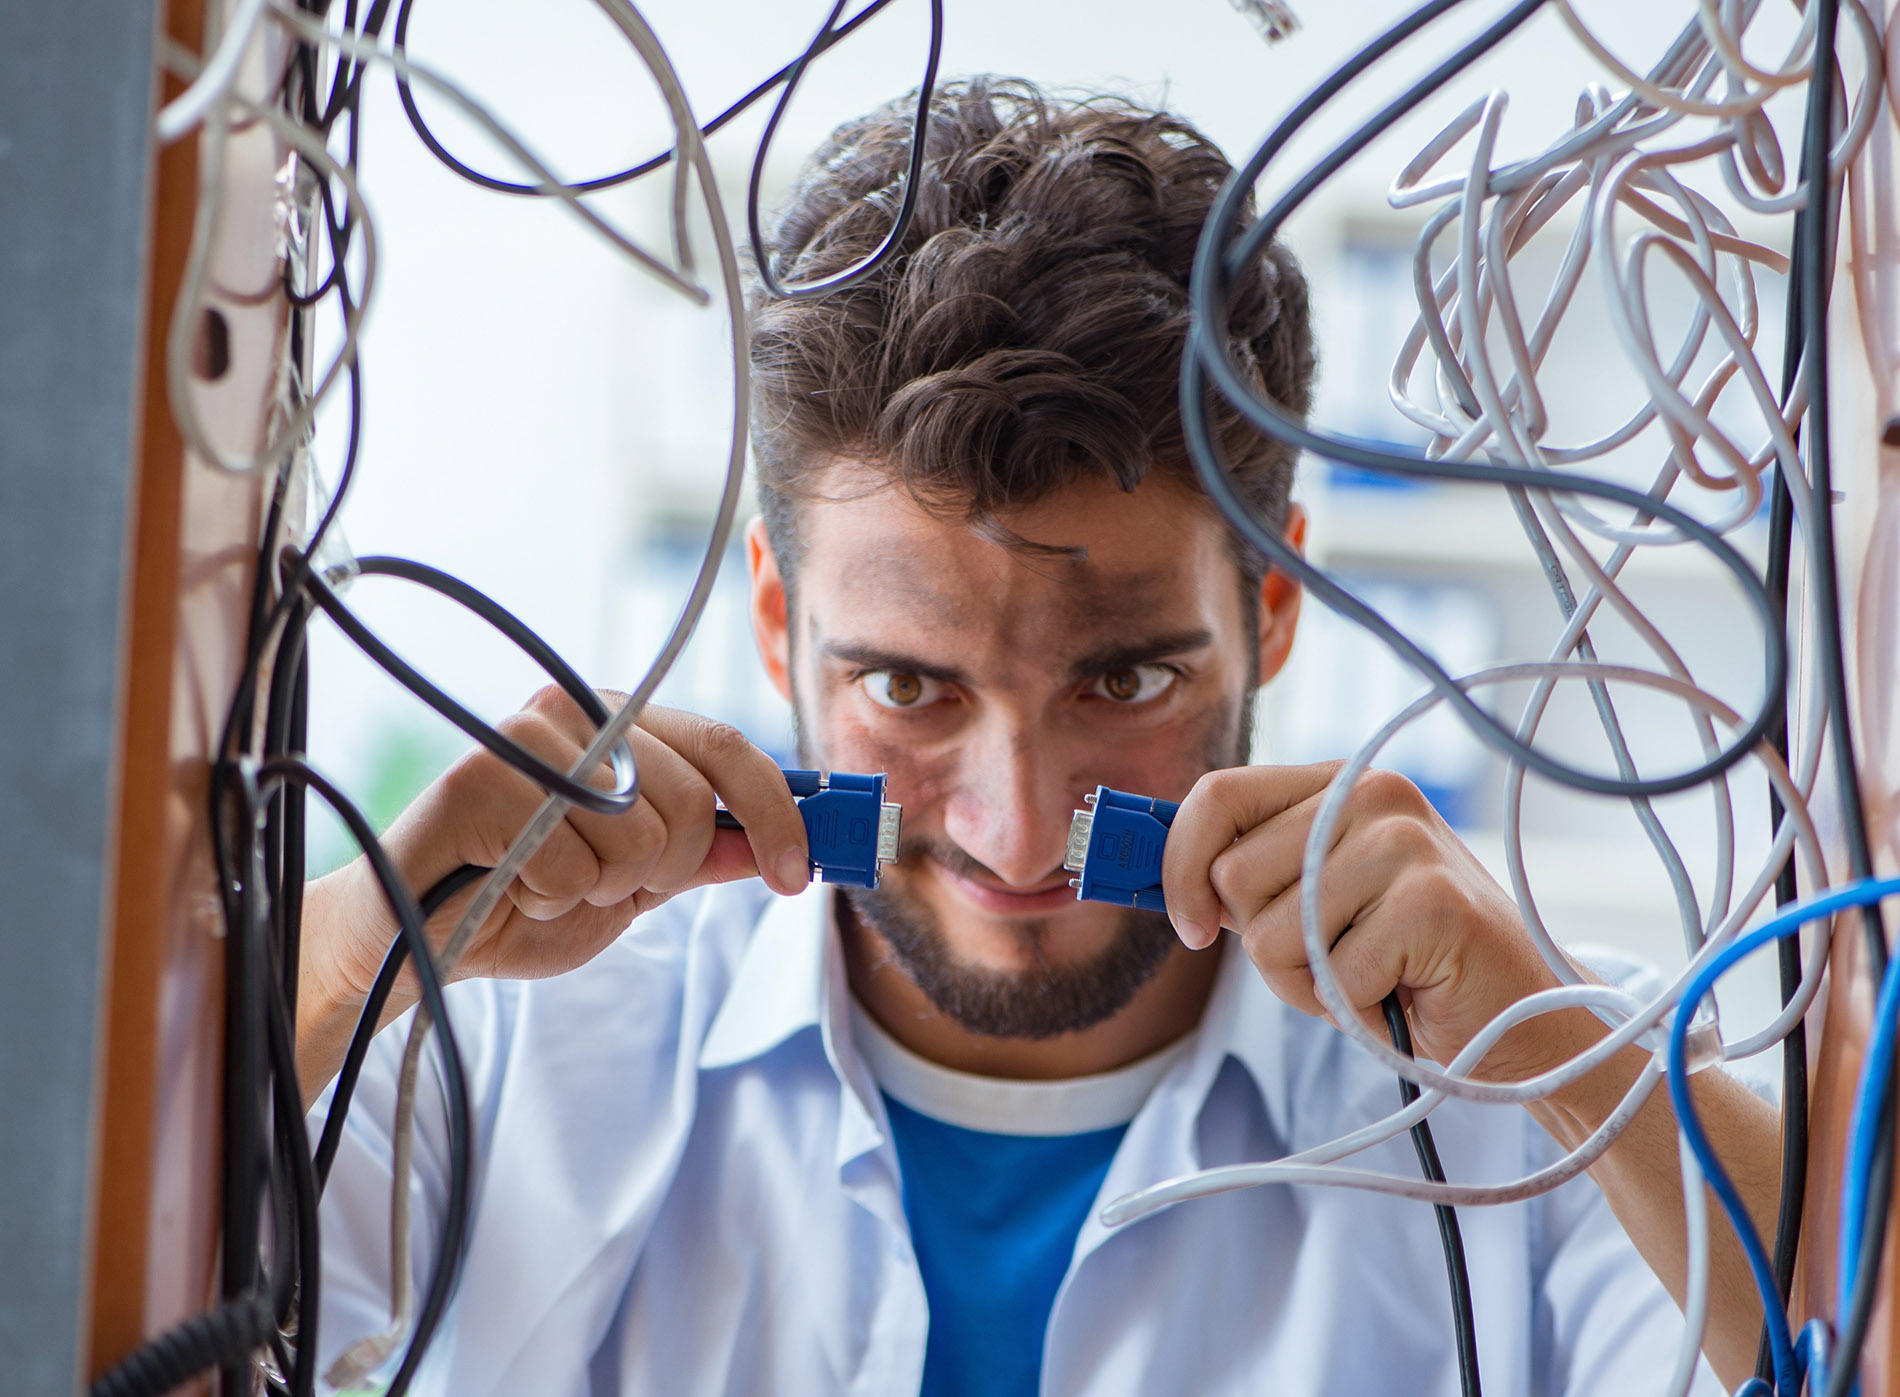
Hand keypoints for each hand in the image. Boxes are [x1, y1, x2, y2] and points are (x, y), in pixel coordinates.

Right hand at [305, 689, 807, 1036]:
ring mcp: (529, 737)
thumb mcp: (636, 884)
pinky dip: (552, 897)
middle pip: (696, 799)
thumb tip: (786, 841)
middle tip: (615, 887)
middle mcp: (580, 711)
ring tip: (553, 882)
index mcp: (624, 723)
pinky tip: (515, 884)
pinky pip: (573, 863)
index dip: (777, 814)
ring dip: (606, 888)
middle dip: (670, 870)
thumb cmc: (523, 900)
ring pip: (642, 835)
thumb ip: (704, 854)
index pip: (728, 748)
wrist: (417, 937)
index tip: (796, 876)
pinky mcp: (482, 779)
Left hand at [1160, 762, 1564, 1075]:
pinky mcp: (1431, 904)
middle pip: (1232, 877)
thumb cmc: (1398, 961)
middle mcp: (1371, 794)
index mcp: (1335, 782)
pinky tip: (1397, 991)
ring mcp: (1405, 843)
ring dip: (1305, 983)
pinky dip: (1350, 1007)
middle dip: (1263, 944)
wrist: (1514, 1015)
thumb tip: (1141, 867)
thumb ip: (1244, 876)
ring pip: (1269, 934)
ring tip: (1367, 973)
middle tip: (1329, 957)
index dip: (1178, 865)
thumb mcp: (1310, 902)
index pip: (1216, 795)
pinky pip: (1327, 975)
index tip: (1188, 926)